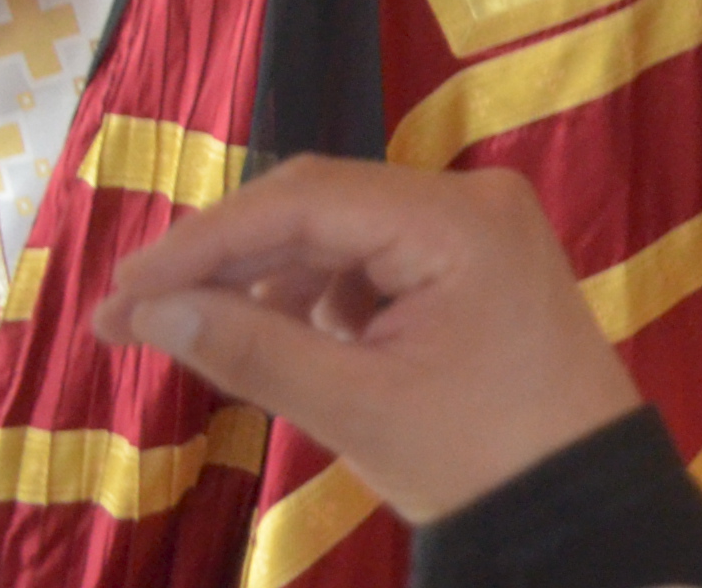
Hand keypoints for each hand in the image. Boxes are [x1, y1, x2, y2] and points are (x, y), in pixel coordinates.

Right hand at [94, 158, 648, 524]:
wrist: (580, 501)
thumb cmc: (479, 457)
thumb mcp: (355, 406)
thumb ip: (251, 350)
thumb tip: (150, 312)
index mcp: (455, 218)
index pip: (304, 200)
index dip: (203, 242)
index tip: (121, 290)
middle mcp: (468, 201)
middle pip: (316, 207)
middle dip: (219, 260)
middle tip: (123, 316)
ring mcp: (471, 231)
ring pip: (336, 235)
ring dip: (259, 281)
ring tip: (174, 332)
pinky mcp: (466, 267)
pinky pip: (367, 264)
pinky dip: (310, 299)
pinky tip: (259, 336)